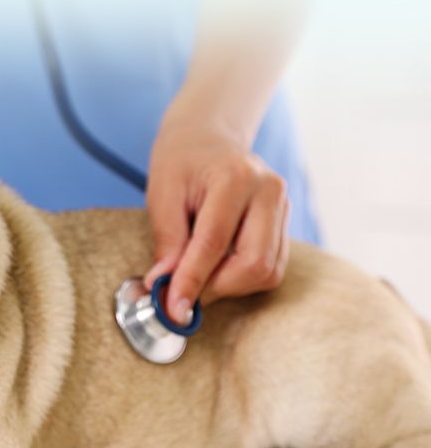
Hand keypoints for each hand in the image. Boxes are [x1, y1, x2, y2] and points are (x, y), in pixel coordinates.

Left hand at [143, 111, 290, 324]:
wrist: (207, 138)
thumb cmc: (179, 163)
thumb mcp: (161, 194)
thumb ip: (167, 241)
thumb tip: (164, 286)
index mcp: (235, 178)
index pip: (215, 243)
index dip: (193, 281)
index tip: (174, 309)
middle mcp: (269, 191)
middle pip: (254, 263)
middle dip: (216, 288)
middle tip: (183, 295)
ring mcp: (284, 206)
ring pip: (268, 270)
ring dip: (230, 286)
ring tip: (197, 278)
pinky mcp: (286, 221)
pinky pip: (272, 265)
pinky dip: (243, 278)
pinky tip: (217, 269)